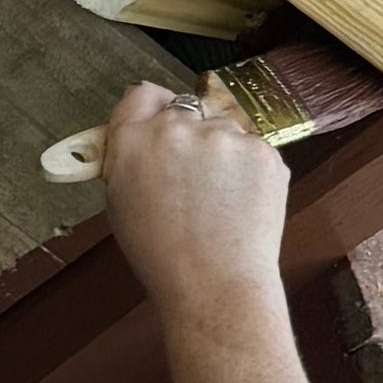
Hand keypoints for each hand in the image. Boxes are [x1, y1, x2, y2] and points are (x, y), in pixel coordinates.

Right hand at [95, 82, 288, 341]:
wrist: (214, 287)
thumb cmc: (162, 258)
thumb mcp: (120, 205)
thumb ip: (127, 162)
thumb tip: (137, 143)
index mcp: (133, 140)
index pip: (141, 94)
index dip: (150, 110)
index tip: (157, 125)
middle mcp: (177, 127)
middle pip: (184, 109)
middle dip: (188, 134)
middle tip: (192, 175)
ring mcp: (224, 136)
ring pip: (222, 129)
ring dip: (221, 152)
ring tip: (219, 201)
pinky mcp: (262, 150)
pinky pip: (252, 150)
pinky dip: (248, 171)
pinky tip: (241, 205)